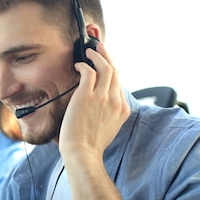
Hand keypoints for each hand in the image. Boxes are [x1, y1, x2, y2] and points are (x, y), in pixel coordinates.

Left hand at [59, 42, 129, 164]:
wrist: (82, 153)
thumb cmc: (89, 145)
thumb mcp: (108, 128)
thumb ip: (108, 113)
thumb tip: (98, 103)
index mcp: (122, 109)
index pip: (119, 84)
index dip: (112, 71)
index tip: (105, 65)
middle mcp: (115, 101)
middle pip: (115, 71)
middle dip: (107, 56)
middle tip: (100, 46)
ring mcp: (102, 97)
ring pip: (105, 67)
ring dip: (97, 55)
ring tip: (89, 50)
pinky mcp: (86, 95)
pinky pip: (89, 71)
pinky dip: (84, 64)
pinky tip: (78, 64)